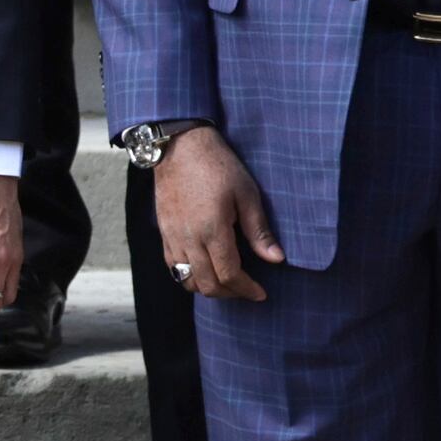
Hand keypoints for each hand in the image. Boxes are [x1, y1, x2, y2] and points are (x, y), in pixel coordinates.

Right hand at [150, 128, 281, 301]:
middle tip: (247, 290)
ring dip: (208, 287)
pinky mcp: (164, 232)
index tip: (261, 293)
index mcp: (212, 230)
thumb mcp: (246, 194)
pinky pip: (173, 266)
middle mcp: (188, 239)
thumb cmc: (217, 166)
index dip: (246, 289)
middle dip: (230, 293)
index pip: (229, 274)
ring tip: (227, 282)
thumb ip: (259, 231)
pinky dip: (189, 275)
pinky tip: (204, 267)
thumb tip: (276, 259)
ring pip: (186, 279)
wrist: (179, 147)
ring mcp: (172, 237)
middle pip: (207, 283)